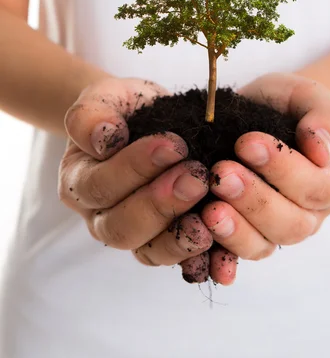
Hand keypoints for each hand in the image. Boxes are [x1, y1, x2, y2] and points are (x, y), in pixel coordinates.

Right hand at [59, 77, 212, 277]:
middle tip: (197, 176)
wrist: (146, 119)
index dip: (135, 168)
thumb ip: (93, 114)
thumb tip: (104, 137)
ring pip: (149, 252)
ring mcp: (135, 234)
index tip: (173, 144)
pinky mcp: (166, 242)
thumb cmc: (123, 109)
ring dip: (181, 237)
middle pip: (122, 227)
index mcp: (79, 182)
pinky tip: (222, 252)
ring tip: (210, 215)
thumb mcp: (104, 97)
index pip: (101, 186)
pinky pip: (180, 259)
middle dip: (161, 204)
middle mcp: (101, 217)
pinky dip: (202, 260)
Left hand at [201, 73, 329, 261]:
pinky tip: (198, 240)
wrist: (260, 112)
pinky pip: (231, 255)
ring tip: (209, 209)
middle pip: (290, 224)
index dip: (283, 169)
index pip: (316, 187)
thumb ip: (323, 117)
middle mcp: (309, 215)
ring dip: (234, 229)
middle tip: (221, 173)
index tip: (248, 142)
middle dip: (254, 200)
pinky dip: (215, 257)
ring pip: (262, 245)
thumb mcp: (308, 96)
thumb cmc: (288, 105)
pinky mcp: (243, 236)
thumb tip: (321, 148)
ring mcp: (274, 230)